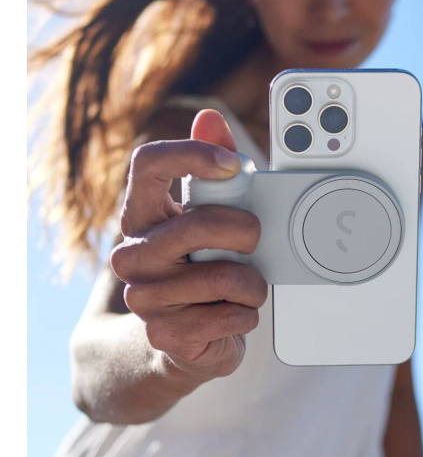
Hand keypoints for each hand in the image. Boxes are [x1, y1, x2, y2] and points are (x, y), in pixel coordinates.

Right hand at [111, 109, 267, 381]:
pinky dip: (246, 314)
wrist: (183, 338)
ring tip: (247, 287)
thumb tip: (209, 118)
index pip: (148, 163)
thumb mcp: (207, 218)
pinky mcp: (164, 334)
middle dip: (245, 232)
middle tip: (255, 240)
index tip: (234, 165)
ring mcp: (144, 297)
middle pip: (198, 224)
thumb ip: (211, 170)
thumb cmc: (201, 269)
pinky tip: (233, 314)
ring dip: (252, 283)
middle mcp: (133, 253)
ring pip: (223, 277)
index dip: (194, 154)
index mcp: (142, 216)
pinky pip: (229, 316)